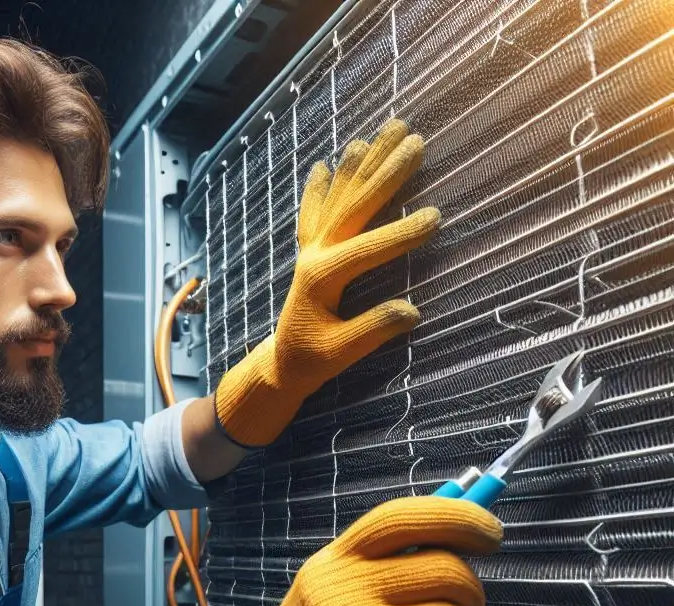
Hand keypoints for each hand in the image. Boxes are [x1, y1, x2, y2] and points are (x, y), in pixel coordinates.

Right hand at [114, 496, 501, 605]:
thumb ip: (383, 560)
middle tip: (467, 604)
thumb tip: (460, 534)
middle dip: (471, 588)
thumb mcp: (330, 587)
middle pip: (445, 570)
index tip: (490, 532)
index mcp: (335, 564)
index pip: (403, 520)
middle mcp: (349, 596)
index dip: (457, 517)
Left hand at [215, 118, 439, 447]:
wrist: (280, 365)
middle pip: (353, 206)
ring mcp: (310, 251)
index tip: (434, 217)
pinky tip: (324, 165)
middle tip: (414, 141)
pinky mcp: (308, 254)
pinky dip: (318, 189)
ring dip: (360, 164)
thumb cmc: (311, 361)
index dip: (399, 234)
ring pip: (338, 198)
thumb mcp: (342, 354)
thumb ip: (372, 331)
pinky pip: (312, 213)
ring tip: (380, 131)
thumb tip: (411, 312)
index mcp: (322, 279)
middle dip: (385, 173)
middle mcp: (314, 257)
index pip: (365, 249)